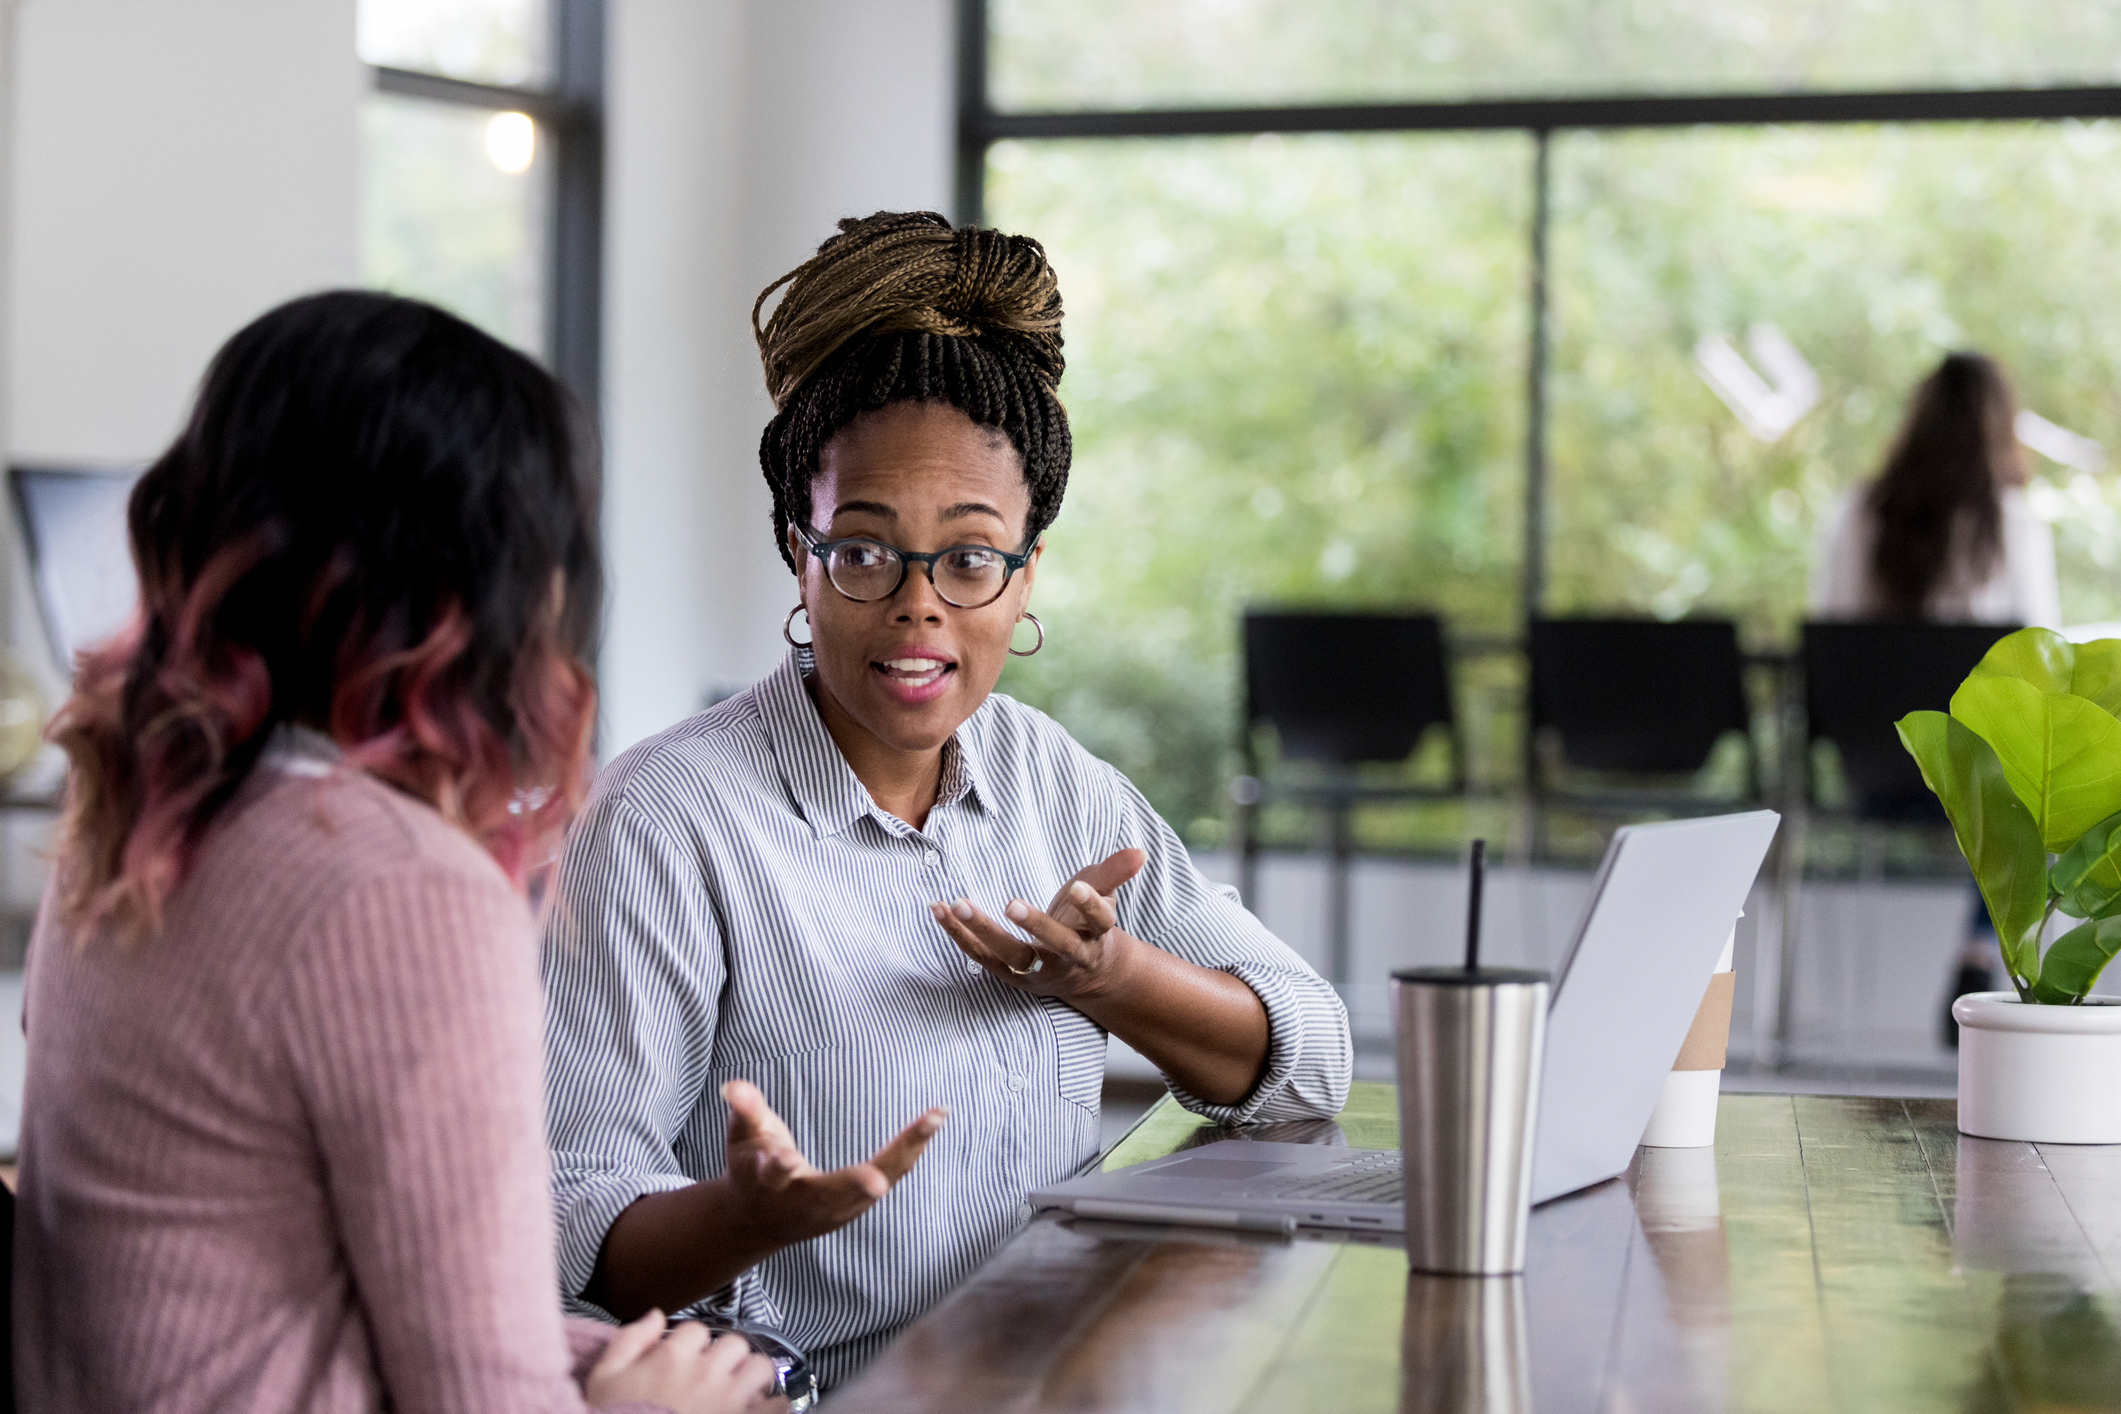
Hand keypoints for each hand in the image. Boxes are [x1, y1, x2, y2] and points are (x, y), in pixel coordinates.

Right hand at [585, 1309, 784, 1413]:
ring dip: (752, 1378)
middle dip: (727, 1358)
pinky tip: (759, 1412)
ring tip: (742, 1392)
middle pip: (734, 1343)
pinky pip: (777, 1406)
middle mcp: (705, 1373)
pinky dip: (773, 1408)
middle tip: (718, 1376)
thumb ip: (630, 1340)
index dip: (692, 1345)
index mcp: (671, 1358)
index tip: (686, 1361)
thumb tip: (655, 1315)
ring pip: (760, 1367)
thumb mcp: (604, 1379)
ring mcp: (729, 1399)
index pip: (697, 1329)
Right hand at [722, 1079, 944, 1247]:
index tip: (786, 1159)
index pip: (774, 1175)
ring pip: (872, 1184)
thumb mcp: (742, 1139)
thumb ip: (743, 1111)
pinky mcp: (857, 1203)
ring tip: (933, 1119)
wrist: (760, 1220)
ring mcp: (835, 1207)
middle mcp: (805, 1200)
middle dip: (853, 1187)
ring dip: (903, 1154)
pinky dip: (912, 1148)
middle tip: (877, 1184)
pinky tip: (935, 1118)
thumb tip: (732, 1085)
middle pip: (831, 1194)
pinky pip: (892, 1172)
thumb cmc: (752, 1167)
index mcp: (769, 1182)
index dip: (779, 1167)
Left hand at [930, 847, 1148, 1001]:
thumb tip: (1140, 851)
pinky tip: (938, 910)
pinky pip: (982, 957)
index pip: (1099, 923)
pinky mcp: (1011, 976)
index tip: (1078, 887)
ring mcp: (1039, 971)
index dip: (1090, 906)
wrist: (1087, 977)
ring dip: (984, 932)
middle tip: (1011, 904)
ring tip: (957, 904)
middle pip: (1055, 946)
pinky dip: (960, 935)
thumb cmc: (1090, 926)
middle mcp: (1070, 959)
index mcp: (1097, 938)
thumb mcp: (1105, 897)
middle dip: (1036, 926)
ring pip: (1012, 956)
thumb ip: (1115, 873)